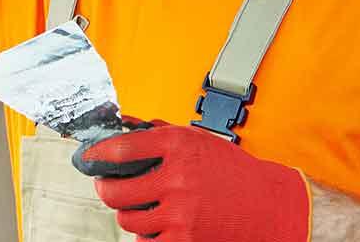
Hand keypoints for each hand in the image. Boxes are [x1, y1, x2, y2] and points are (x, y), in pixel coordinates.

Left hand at [73, 121, 310, 241]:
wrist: (270, 205)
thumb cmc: (235, 173)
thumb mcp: (199, 141)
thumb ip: (160, 135)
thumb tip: (125, 128)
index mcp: (179, 146)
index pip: (122, 148)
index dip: (98, 154)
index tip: (89, 158)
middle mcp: (178, 178)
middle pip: (116, 189)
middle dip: (106, 188)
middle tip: (107, 186)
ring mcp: (181, 212)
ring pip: (128, 218)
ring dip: (128, 213)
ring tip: (138, 206)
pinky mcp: (186, 239)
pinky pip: (146, 241)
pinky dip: (147, 235)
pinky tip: (155, 225)